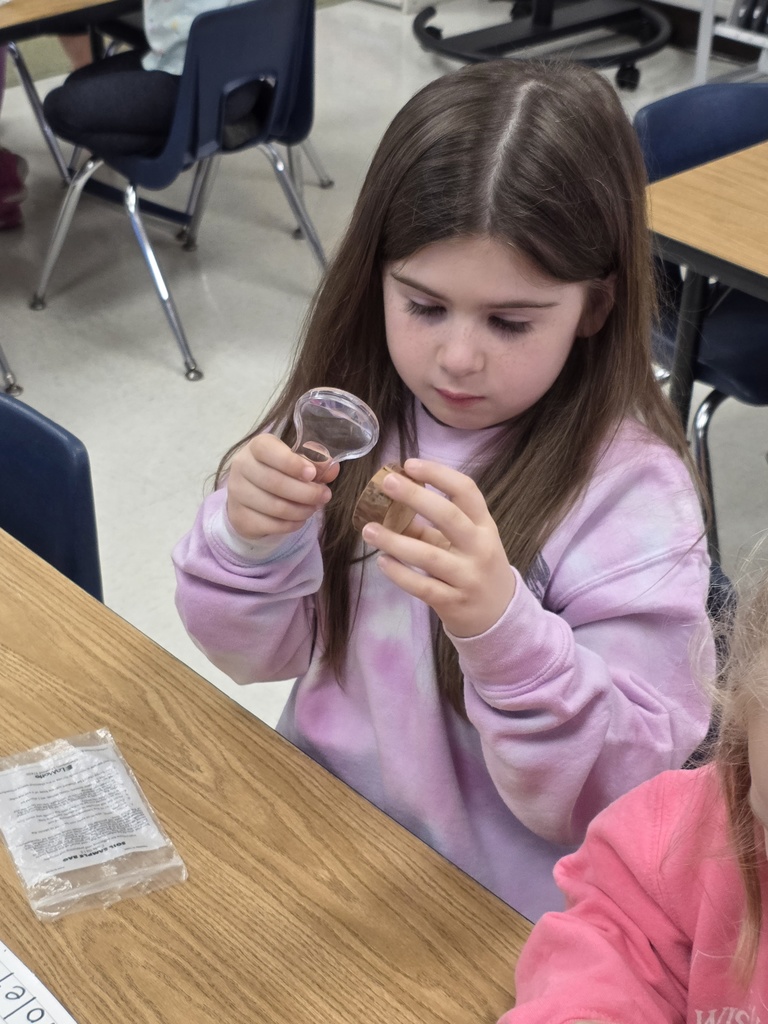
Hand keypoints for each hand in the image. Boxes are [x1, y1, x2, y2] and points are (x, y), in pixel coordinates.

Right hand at [226, 433, 339, 540]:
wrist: (251, 498)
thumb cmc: (279, 472)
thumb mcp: (297, 462)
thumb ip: (315, 463)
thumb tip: (332, 468)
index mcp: (257, 446)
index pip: (268, 450)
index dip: (291, 463)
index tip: (312, 474)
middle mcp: (242, 466)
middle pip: (275, 482)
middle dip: (306, 492)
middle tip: (325, 496)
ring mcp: (237, 493)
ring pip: (275, 506)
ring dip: (301, 510)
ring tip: (314, 508)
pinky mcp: (240, 517)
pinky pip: (270, 524)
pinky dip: (291, 524)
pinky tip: (300, 519)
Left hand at [360, 458, 515, 637]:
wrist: (499, 616)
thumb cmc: (476, 568)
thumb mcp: (464, 544)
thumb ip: (432, 527)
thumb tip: (390, 506)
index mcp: (484, 526)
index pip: (466, 491)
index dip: (438, 474)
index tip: (410, 464)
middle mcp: (480, 548)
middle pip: (449, 516)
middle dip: (416, 497)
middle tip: (387, 483)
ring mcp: (468, 577)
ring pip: (428, 555)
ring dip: (395, 540)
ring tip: (369, 530)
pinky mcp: (453, 602)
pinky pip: (422, 586)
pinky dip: (399, 573)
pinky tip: (381, 561)